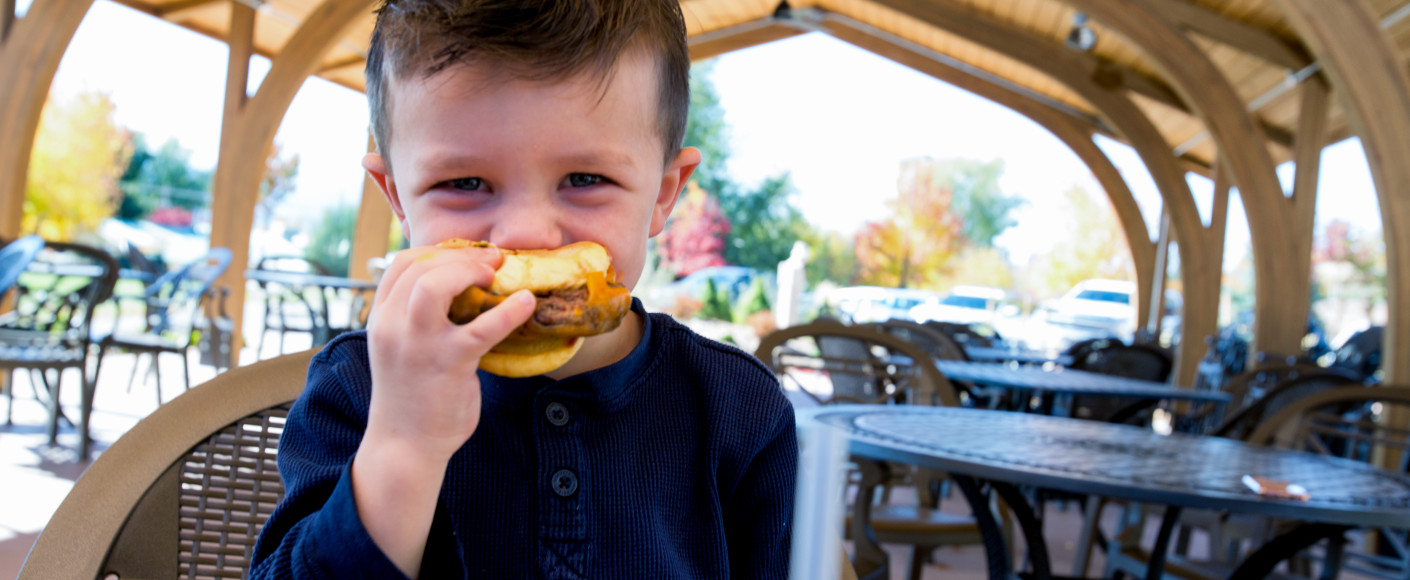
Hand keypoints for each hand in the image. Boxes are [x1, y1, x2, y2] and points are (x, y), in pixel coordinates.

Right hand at [352, 244, 534, 575]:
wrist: (405, 446)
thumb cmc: (412, 396)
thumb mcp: (402, 349)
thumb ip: (418, 320)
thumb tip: (462, 292)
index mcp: (381, 319)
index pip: (401, 264)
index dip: (437, 251)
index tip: (467, 255)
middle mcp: (393, 326)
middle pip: (419, 266)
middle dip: (460, 255)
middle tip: (493, 262)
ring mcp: (418, 344)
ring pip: (435, 285)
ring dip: (470, 270)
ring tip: (497, 274)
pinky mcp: (448, 364)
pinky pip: (482, 328)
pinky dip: (509, 310)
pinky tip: (527, 302)